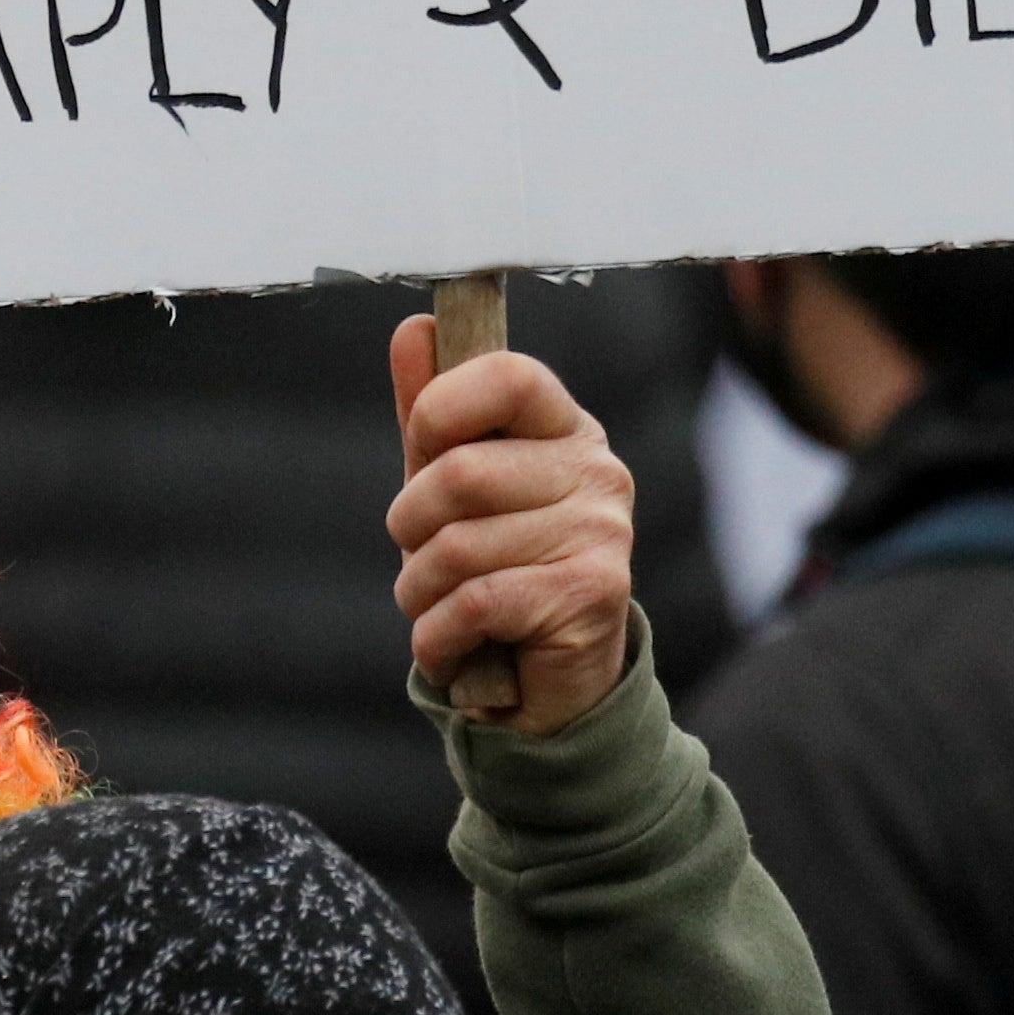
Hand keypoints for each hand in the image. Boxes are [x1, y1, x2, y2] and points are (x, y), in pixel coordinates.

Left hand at [386, 321, 637, 734]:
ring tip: (439, 607)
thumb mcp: (452, 489)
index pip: (509, 376)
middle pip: (460, 472)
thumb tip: (414, 328)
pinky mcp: (591, 596)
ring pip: (457, 547)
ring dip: (419, 592)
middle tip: (421, 558)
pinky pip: (475, 602)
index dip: (441, 407)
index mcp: (566, 429)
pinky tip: (450, 645)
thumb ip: (434, 413)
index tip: (421, 448)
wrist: (547, 686)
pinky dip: (437, 635)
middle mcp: (597, 472)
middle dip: (410, 526)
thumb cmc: (494, 569)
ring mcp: (602, 533)